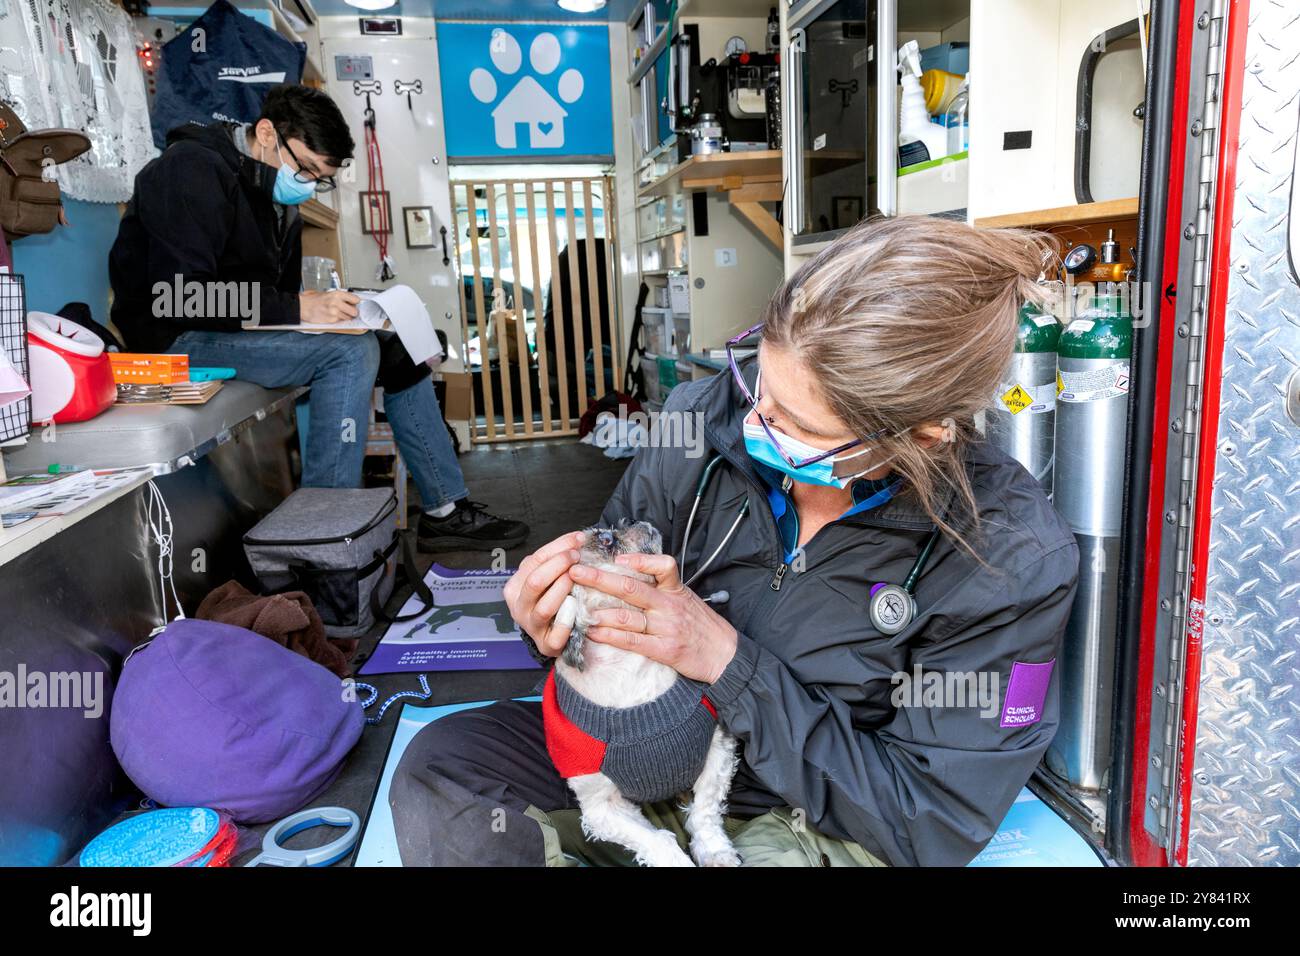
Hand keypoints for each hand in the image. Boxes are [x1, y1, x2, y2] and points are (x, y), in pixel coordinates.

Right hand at [300, 289, 360, 324]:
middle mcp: (337, 302)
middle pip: (355, 311)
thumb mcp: (327, 293)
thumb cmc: (312, 300)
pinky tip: (332, 316)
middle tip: (348, 311)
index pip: (356, 299)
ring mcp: (335, 312)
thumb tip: (349, 300)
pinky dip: (338, 320)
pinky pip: (340, 322)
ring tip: (338, 313)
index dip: (355, 303)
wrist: (302, 307)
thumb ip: (339, 297)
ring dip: (345, 317)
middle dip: (352, 312)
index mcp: (337, 294)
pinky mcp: (332, 320)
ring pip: (348, 318)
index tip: (354, 304)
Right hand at [502, 530, 585, 657]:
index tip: (578, 539)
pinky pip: (557, 634)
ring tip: (576, 579)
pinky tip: (578, 609)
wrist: (549, 633)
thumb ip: (556, 558)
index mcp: (515, 587)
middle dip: (558, 565)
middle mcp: (519, 607)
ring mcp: (532, 627)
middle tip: (576, 556)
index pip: (534, 561)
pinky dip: (568, 622)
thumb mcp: (546, 576)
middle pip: (535, 582)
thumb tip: (578, 539)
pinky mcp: (546, 645)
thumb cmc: (549, 599)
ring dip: (563, 590)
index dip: (558, 547)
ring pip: (545, 607)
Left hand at [569, 553, 737, 683]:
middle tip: (576, 571)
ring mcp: (665, 628)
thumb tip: (635, 575)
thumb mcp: (689, 599)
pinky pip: (631, 641)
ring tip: (579, 606)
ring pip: (626, 615)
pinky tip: (592, 632)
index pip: (663, 565)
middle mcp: (669, 606)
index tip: (618, 557)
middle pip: (631, 588)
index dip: (639, 559)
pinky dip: (609, 636)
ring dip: (598, 611)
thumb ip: (665, 589)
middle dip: (599, 578)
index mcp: (676, 590)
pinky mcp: (663, 649)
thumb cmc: (704, 626)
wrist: (726, 655)